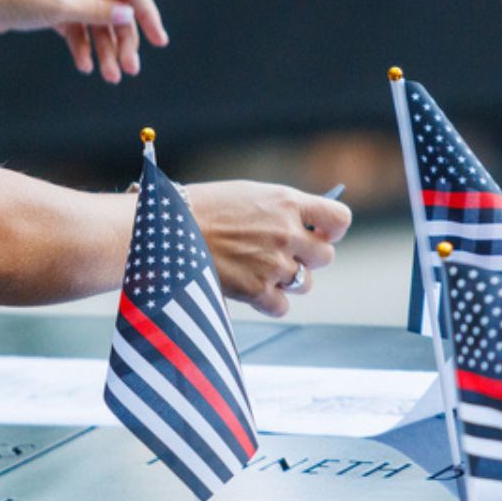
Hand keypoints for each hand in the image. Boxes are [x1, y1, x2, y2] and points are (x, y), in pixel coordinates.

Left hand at [0, 0, 168, 82]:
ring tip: (109, 77)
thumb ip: (98, 12)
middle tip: (129, 70)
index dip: (146, 13)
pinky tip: (85, 67)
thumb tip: (131, 16)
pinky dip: (83, 46)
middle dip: (123, 39)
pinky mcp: (54, 5)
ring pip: (98, 20)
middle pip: (116, 6)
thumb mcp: (59, 7)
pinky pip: (78, 26)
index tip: (158, 41)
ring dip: (105, 48)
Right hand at [184, 181, 352, 316]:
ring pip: (305, 283)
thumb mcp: (247, 195)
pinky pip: (282, 306)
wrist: (162, 229)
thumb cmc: (199, 207)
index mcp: (286, 202)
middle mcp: (286, 233)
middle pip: (325, 256)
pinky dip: (269, 302)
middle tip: (282, 254)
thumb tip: (304, 229)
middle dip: (308, 257)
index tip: (318, 233)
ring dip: (288, 279)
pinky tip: (250, 288)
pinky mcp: (256, 290)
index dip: (331, 230)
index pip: (339, 220)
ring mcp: (273, 264)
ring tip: (260, 269)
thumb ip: (279, 211)